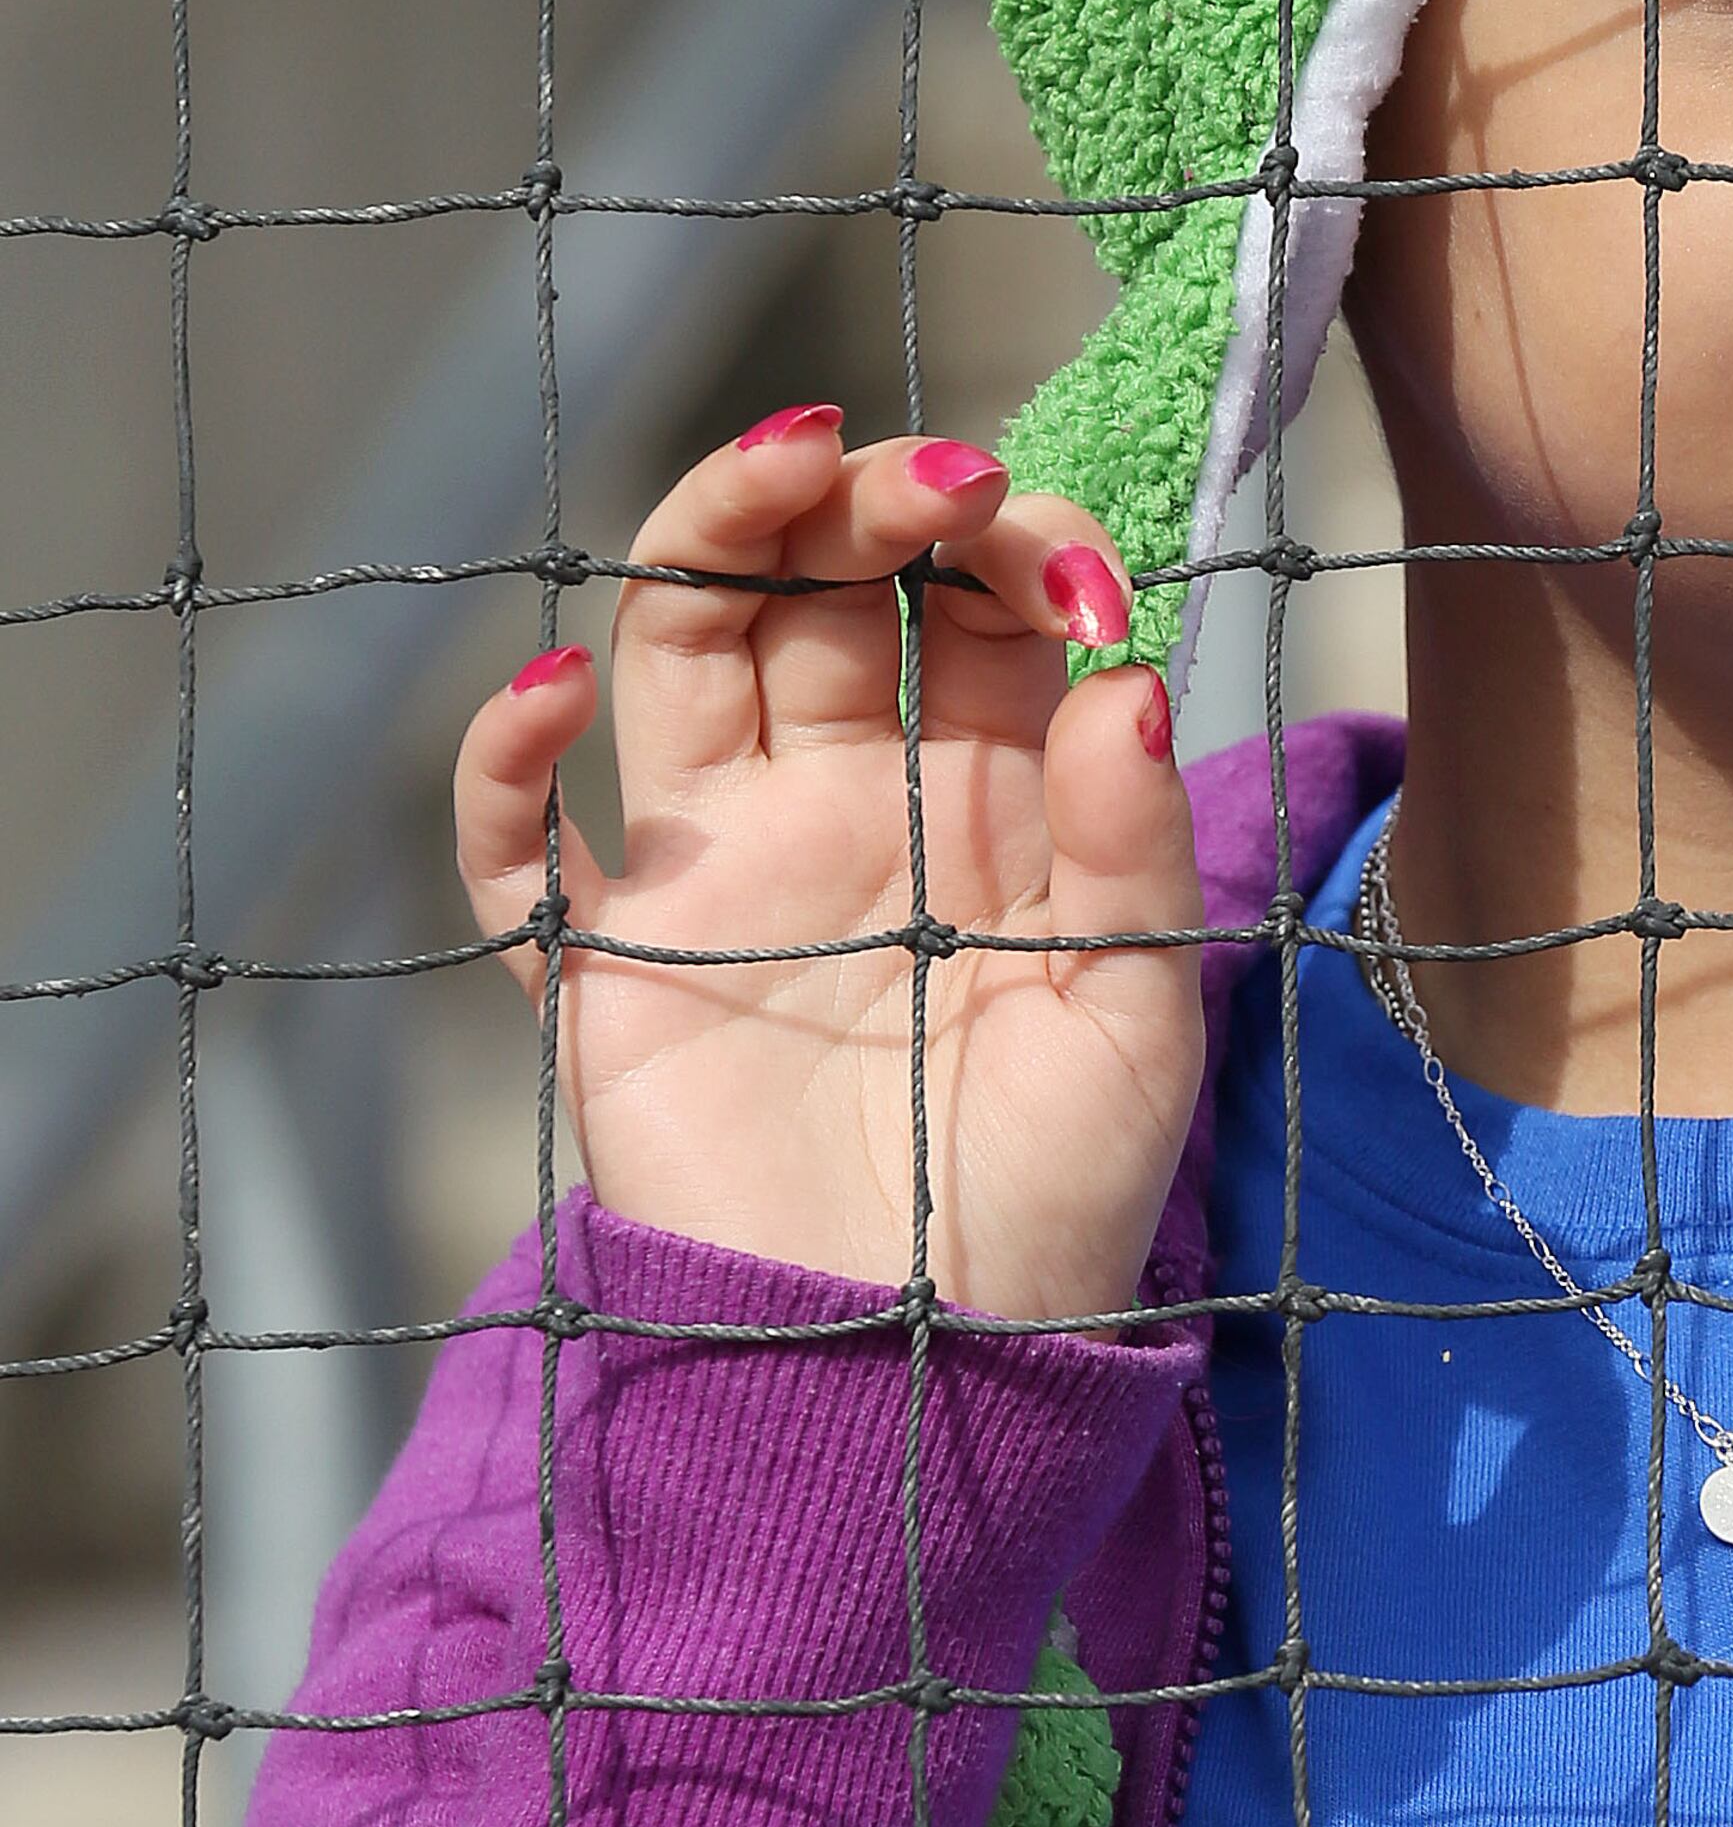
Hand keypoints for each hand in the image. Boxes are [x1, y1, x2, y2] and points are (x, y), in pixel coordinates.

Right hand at [454, 413, 1207, 1321]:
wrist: (927, 1363)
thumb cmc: (1054, 1197)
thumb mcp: (1138, 1019)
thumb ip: (1136, 850)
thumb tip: (1132, 678)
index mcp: (984, 802)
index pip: (979, 615)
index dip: (1015, 556)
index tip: (1067, 563)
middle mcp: (844, 804)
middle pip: (825, 592)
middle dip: (868, 505)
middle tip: (925, 473)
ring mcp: (716, 870)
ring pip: (685, 647)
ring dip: (719, 534)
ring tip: (783, 463)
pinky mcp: (606, 965)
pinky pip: (517, 844)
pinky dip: (500, 757)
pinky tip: (548, 686)